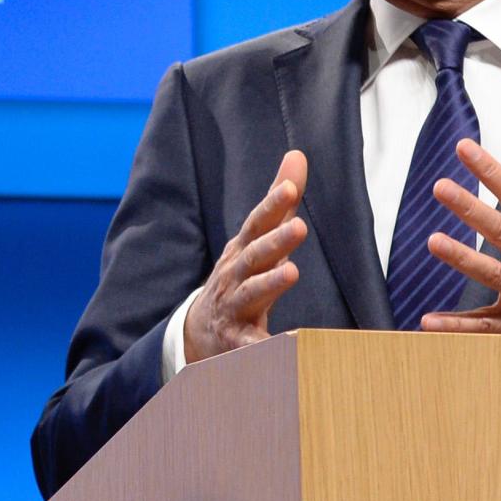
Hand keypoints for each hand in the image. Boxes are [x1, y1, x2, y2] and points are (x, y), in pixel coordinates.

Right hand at [184, 150, 309, 364]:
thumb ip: (279, 202)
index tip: (290, 189)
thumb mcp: (257, 239)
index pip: (258, 223)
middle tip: (299, 227)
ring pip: (251, 293)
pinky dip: (266, 346)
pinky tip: (288, 345)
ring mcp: (233, 306)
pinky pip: (253, 345)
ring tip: (292, 272)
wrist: (201, 331)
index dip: (273, 205)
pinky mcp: (238, 341)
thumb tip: (297, 154)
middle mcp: (235, 274)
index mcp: (244, 249)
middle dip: (275, 241)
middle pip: (256, 255)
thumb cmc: (240, 277)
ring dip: (270, 282)